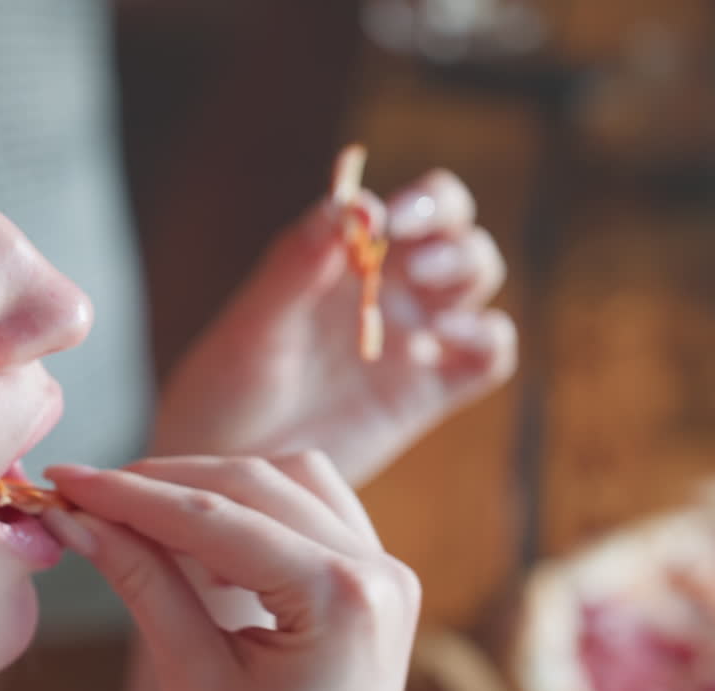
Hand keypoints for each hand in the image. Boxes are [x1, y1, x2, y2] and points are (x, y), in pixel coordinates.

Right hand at [44, 452, 420, 690]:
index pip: (215, 519)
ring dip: (214, 485)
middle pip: (254, 483)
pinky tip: (206, 538)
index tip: (68, 482)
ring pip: (290, 478)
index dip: (130, 495)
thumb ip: (143, 585)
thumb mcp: (196, 680)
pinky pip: (313, 507)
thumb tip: (78, 521)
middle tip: (89, 494)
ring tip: (145, 517)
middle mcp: (377, 570)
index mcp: (341, 598)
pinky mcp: (376, 574)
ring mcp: (386, 569)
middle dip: (164, 483)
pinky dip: (255, 507)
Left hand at [151, 167, 516, 484]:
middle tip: (413, 264)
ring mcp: (411, 339)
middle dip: (449, 231)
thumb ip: (295, 267)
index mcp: (344, 259)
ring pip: (475, 282)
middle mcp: (386, 289)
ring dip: (466, 273)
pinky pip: (486, 357)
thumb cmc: (226, 385)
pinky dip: (488, 340)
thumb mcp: (254, 326)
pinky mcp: (425, 393)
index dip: (414, 203)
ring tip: (424, 296)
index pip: (407, 207)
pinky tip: (447, 342)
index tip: (387, 221)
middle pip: (454, 233)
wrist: (227, 463)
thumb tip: (345, 207)